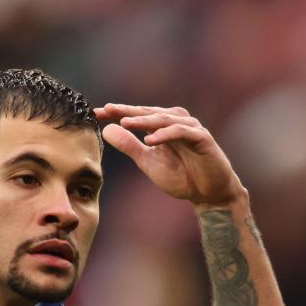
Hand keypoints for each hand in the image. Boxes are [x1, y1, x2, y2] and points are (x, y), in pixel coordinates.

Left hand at [94, 104, 243, 206]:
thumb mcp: (149, 162)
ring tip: (125, 123)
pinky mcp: (203, 138)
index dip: (118, 112)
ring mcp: (191, 128)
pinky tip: (150, 140)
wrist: (209, 195)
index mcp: (162, 127)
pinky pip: (182, 132)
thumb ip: (130, 147)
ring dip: (144, 120)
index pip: (137, 115)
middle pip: (149, 112)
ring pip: (164, 119)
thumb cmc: (182, 178)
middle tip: (106, 110)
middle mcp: (176, 122)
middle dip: (127, 111)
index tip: (96, 112)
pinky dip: (166, 134)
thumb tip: (107, 130)